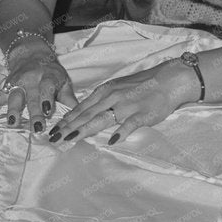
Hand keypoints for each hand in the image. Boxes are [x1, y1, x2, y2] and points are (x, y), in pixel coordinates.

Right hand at [0, 41, 77, 133]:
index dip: (47, 98)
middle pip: (31, 97)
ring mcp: (16, 82)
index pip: (47, 86)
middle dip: (33, 112)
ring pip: (13, 96)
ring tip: (12, 123)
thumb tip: (79, 117)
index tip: (47, 111)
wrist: (32, 54)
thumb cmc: (52, 73)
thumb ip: (69, 99)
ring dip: (12, 110)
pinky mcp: (5, 86)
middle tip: (36, 127)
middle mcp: (31, 79)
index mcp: (47, 76)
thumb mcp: (63, 81)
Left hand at [50, 57, 196, 144]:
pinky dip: (120, 133)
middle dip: (68, 127)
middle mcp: (111, 97)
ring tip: (70, 139)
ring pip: (100, 119)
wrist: (168, 80)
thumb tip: (87, 111)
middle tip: (53, 138)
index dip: (67, 120)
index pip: (81, 108)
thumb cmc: (143, 85)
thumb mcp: (118, 88)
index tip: (54, 129)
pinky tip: (112, 142)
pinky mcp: (141, 114)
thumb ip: (103, 99)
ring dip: (83, 130)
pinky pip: (129, 124)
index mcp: (105, 91)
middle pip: (85, 115)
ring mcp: (126, 105)